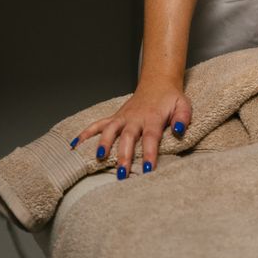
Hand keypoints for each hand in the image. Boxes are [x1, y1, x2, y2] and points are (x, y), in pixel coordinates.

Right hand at [69, 79, 191, 177]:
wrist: (158, 83)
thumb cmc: (171, 99)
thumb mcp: (183, 106)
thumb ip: (183, 118)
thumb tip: (179, 131)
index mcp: (153, 117)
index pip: (151, 137)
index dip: (149, 153)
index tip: (146, 170)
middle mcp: (135, 118)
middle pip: (128, 137)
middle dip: (124, 155)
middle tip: (122, 173)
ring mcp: (123, 117)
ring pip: (110, 130)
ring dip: (104, 144)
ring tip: (99, 159)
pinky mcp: (115, 117)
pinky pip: (98, 124)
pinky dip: (85, 133)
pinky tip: (74, 145)